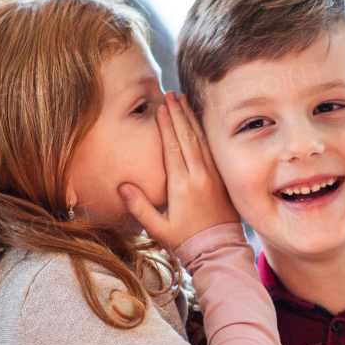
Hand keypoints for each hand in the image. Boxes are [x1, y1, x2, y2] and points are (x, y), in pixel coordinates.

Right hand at [119, 93, 239, 250]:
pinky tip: (198, 122)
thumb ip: (140, 207)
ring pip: (201, 140)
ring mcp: (213, 176)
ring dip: (191, 119)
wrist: (218, 250)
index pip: (173, 148)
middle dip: (178, 114)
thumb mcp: (158, 228)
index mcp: (182, 185)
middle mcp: (199, 176)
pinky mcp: (221, 178)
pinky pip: (211, 149)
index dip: (166, 125)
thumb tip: (122, 186)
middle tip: (171, 94)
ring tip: (183, 100)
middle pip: (187, 137)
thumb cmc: (185, 240)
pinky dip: (204, 132)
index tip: (161, 107)